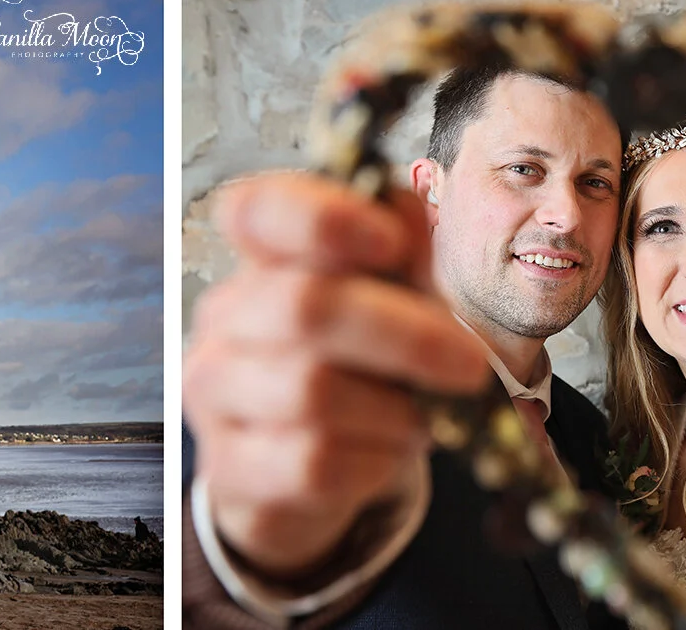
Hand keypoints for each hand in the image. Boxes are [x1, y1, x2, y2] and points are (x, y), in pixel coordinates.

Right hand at [184, 171, 489, 581]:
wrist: (311, 475)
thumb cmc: (358, 371)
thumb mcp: (390, 308)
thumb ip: (402, 258)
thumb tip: (410, 211)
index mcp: (264, 260)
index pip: (257, 210)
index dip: (322, 218)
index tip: (393, 241)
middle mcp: (226, 318)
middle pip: (304, 306)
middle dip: (404, 335)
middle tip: (469, 364)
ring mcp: (215, 394)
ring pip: (311, 391)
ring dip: (392, 411)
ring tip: (420, 421)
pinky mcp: (229, 468)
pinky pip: (313, 464)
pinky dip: (373, 464)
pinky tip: (386, 456)